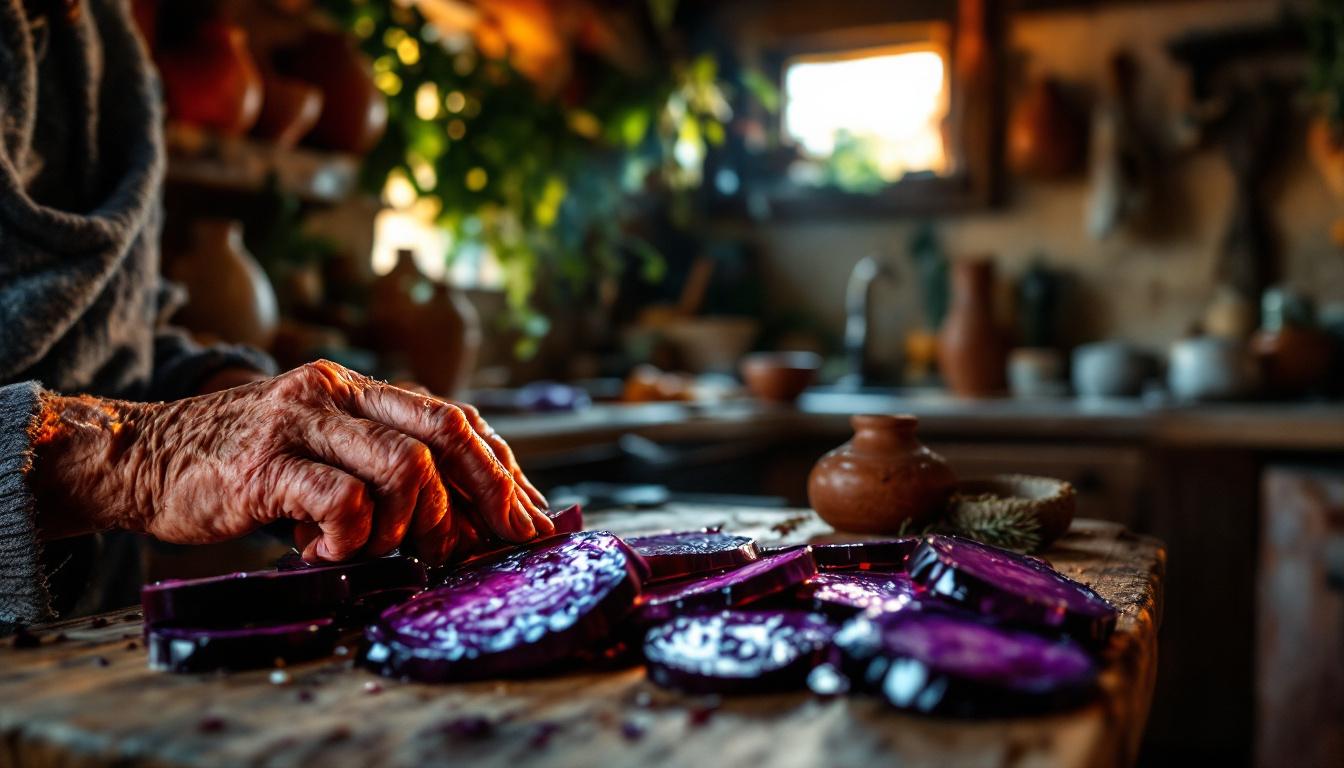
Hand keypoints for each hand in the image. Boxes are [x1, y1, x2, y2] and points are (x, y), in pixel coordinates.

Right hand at [30, 360, 552, 563]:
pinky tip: (323, 552)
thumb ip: (380, 468)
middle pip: (447, 430)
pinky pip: (341, 503)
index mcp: (358, 389)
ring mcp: (300, 422)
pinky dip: (350, 539)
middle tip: (498, 540)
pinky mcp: (263, 464)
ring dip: (410, 524)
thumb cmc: (241, 466)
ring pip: (405, 467)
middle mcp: (336, 392)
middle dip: (488, 492)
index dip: (501, 469)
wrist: (142, 457)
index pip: (455, 418)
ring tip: (380, 549)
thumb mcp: (322, 452)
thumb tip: (464, 521)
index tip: (530, 514)